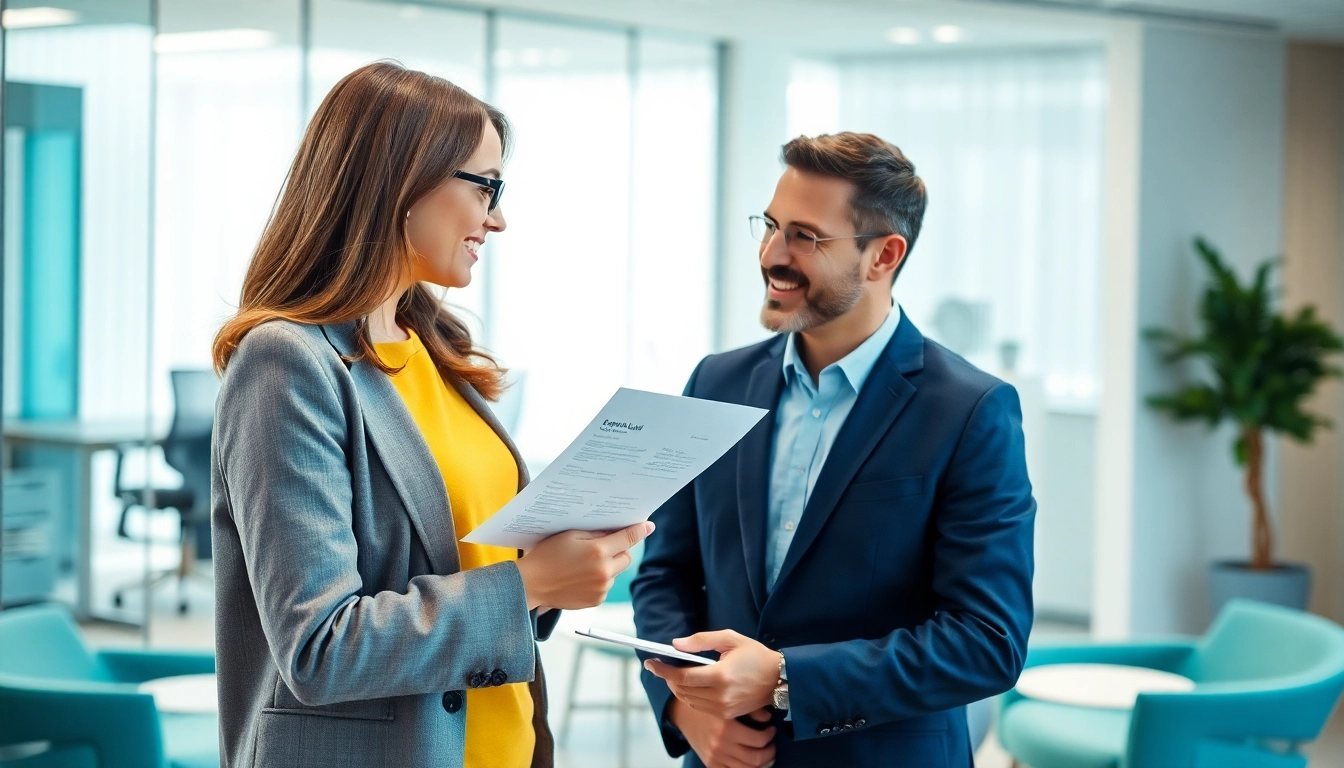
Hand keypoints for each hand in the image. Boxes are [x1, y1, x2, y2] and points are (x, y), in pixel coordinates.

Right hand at [514, 522, 651, 609]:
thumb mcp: (570, 535)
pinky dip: (600, 579)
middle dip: (619, 549)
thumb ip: (597, 532)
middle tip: (602, 546)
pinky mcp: (596, 600)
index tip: (648, 525)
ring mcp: (601, 589)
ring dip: (608, 565)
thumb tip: (617, 530)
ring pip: (617, 571)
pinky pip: (607, 585)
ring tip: (584, 564)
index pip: (628, 538)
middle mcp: (603, 572)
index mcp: (597, 552)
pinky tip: (582, 576)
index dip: (639, 530)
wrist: (531, 584)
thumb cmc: (547, 555)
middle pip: (626, 556)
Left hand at [644, 630, 779, 719]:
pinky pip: (700, 707)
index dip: (663, 670)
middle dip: (669, 677)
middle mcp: (720, 696)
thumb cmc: (755, 655)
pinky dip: (691, 696)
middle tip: (662, 665)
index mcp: (720, 676)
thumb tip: (676, 645)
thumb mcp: (729, 639)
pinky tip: (692, 684)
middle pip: (682, 690)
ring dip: (678, 687)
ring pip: (689, 701)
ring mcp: (723, 708)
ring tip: (676, 673)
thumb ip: (701, 640)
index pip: (682, 676)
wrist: (780, 678)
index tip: (650, 662)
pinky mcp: (727, 714)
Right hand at [668, 698, 774, 767]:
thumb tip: (768, 717)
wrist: (683, 714)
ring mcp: (715, 757)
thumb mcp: (727, 700)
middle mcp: (721, 745)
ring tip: (764, 754)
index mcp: (727, 727)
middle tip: (772, 744)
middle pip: (755, 758)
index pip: (758, 740)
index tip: (771, 729)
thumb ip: (750, 708)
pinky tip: (749, 762)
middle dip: (769, 752)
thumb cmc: (708, 705)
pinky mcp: (710, 764)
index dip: (770, 736)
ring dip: (761, 763)